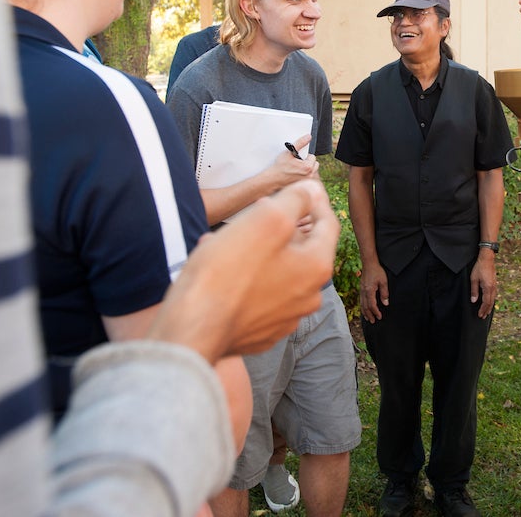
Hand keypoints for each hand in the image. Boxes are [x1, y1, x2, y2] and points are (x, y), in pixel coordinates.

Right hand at [148, 179, 336, 362]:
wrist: (192, 330)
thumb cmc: (228, 272)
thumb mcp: (266, 219)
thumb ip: (294, 201)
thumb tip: (310, 192)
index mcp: (316, 268)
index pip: (328, 225)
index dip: (316, 201)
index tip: (305, 187)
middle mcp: (307, 298)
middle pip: (302, 250)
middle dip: (282, 227)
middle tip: (260, 210)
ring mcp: (284, 319)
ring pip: (277, 273)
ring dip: (258, 252)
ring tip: (229, 240)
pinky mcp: (260, 333)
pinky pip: (259, 296)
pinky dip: (246, 279)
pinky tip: (221, 270)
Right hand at [273, 133, 318, 184]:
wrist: (273, 179)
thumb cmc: (280, 166)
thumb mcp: (289, 152)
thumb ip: (300, 143)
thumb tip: (308, 137)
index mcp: (308, 167)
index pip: (312, 157)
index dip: (304, 156)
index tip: (297, 159)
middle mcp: (310, 176)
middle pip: (315, 164)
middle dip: (308, 162)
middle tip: (297, 163)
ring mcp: (307, 181)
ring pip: (312, 171)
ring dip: (307, 169)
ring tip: (296, 169)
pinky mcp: (304, 185)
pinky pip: (309, 177)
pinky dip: (305, 175)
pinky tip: (296, 174)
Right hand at [359, 259, 388, 323]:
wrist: (369, 263)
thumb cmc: (377, 271)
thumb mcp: (384, 281)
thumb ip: (384, 293)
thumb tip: (386, 303)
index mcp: (369, 291)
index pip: (372, 305)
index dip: (376, 312)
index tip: (380, 317)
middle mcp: (363, 292)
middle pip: (365, 307)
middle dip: (369, 315)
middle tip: (373, 321)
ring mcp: (361, 290)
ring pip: (362, 304)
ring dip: (365, 312)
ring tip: (368, 318)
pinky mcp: (361, 288)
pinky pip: (360, 300)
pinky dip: (362, 306)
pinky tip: (364, 308)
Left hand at [469, 252, 496, 318]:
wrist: (487, 259)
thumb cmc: (479, 268)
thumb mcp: (473, 279)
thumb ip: (474, 291)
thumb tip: (474, 301)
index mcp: (487, 288)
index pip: (486, 302)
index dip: (483, 309)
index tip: (480, 315)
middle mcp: (493, 288)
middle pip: (490, 303)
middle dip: (486, 310)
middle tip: (483, 317)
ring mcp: (494, 286)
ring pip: (493, 299)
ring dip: (490, 307)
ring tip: (486, 312)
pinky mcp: (494, 283)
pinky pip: (494, 295)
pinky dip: (492, 301)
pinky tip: (490, 302)